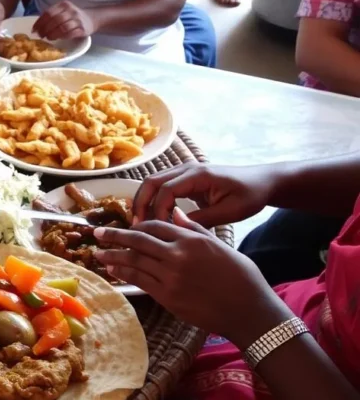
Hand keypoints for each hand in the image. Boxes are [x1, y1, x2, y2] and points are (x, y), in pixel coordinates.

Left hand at [33, 1, 95, 39]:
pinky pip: (70, 34)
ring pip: (62, 27)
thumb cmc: (72, 17)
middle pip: (54, 20)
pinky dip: (62, 37)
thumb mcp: (63, 12)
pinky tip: (58, 39)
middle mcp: (71, 11)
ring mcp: (77, 20)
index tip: (34, 30)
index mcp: (63, 5)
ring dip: (52, 34)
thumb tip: (36, 27)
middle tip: (40, 35)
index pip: (48, 13)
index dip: (39, 22)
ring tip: (48, 38)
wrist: (92, 19)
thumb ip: (52, 16)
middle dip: (45, 29)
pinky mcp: (83, 29)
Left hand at [94, 209, 292, 346]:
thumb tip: (176, 213)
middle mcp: (178, 255)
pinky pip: (139, 281)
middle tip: (98, 233)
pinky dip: (123, 274)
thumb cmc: (240, 276)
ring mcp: (171, 277)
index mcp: (192, 239)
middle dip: (114, 236)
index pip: (155, 226)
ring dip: (113, 256)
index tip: (125, 226)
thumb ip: (194, 228)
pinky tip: (113, 270)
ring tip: (99, 253)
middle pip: (138, 241)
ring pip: (134, 261)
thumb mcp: (220, 245)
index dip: (137, 226)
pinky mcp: (167, 296)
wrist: (248, 310)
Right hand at [134, 163, 278, 225]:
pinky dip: (153, 201)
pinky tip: (153, 218)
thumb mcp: (230, 212)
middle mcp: (187, 169)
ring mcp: (185, 172)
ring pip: (152, 183)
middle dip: (141, 203)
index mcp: (198, 175)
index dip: (157, 211)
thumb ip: (202, 219)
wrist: (263, 182)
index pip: (166, 190)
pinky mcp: (185, 179)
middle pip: (151, 182)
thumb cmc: (250, 196)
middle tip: (137, 226)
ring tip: (141, 224)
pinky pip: (161, 187)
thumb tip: (174, 229)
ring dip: (144, 202)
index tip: (157, 230)